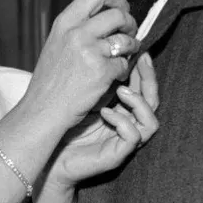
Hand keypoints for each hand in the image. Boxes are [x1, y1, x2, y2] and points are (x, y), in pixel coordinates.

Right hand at [24, 0, 138, 127]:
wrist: (43, 109)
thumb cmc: (51, 79)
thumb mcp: (57, 41)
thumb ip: (78, 26)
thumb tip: (107, 12)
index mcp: (65, 22)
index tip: (121, 7)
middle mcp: (77, 32)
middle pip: (118, 14)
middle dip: (130, 23)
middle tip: (130, 32)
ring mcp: (90, 51)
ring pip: (126, 39)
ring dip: (131, 47)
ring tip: (125, 55)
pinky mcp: (101, 71)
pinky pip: (125, 63)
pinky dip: (123, 70)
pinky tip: (114, 75)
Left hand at [43, 53, 159, 188]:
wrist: (49, 154)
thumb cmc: (64, 124)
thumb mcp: (84, 94)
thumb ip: (99, 78)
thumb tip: (107, 47)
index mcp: (122, 111)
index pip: (143, 89)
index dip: (145, 71)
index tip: (139, 51)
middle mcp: (128, 125)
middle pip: (153, 102)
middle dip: (149, 80)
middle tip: (140, 60)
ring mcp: (123, 142)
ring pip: (151, 122)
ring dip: (139, 102)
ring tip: (120, 90)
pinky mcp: (116, 155)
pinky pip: (133, 137)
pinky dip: (122, 122)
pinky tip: (105, 112)